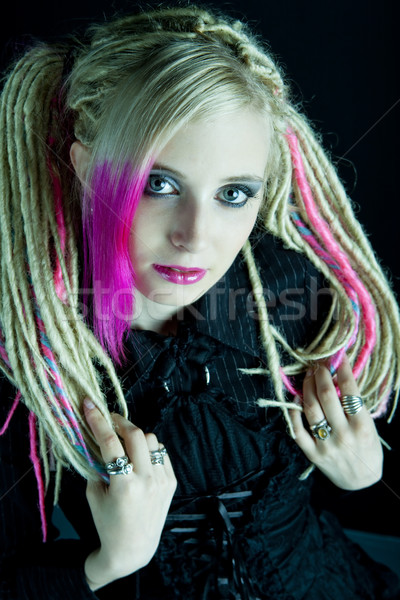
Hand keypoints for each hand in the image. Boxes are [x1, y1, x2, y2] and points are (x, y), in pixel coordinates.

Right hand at [83, 399, 176, 590]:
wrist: (133, 548)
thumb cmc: (108, 523)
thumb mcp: (94, 495)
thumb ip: (95, 465)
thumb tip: (93, 437)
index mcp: (124, 486)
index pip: (110, 443)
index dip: (98, 421)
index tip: (90, 405)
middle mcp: (147, 480)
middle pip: (136, 434)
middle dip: (120, 422)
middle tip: (110, 421)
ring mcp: (162, 480)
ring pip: (151, 440)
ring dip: (136, 437)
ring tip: (125, 444)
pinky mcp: (172, 481)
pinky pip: (161, 453)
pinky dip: (148, 450)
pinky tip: (139, 458)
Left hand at [290, 355, 382, 489]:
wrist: (362, 482)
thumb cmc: (367, 448)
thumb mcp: (369, 426)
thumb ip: (354, 405)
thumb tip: (337, 375)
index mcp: (362, 426)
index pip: (350, 390)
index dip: (342, 369)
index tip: (338, 356)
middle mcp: (343, 434)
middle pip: (326, 396)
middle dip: (321, 374)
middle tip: (319, 364)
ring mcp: (326, 444)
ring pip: (310, 408)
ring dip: (307, 386)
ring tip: (309, 375)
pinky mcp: (312, 453)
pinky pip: (297, 429)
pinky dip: (293, 411)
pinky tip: (295, 397)